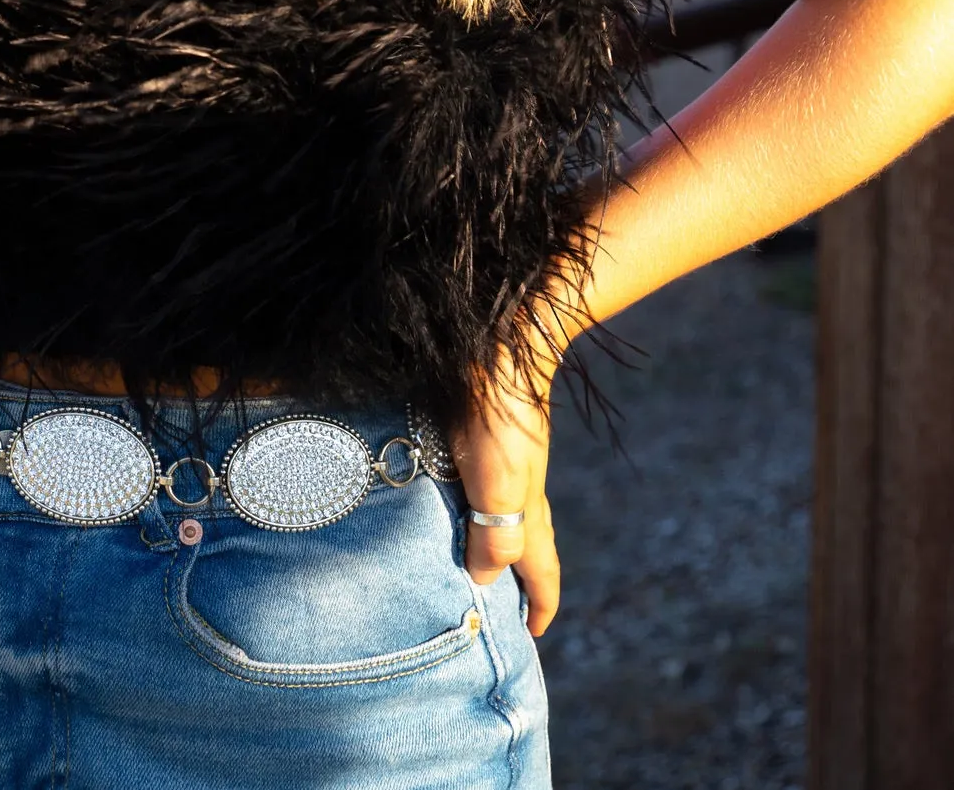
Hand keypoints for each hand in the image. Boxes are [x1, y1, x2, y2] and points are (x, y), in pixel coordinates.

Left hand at [450, 339, 561, 636]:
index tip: (533, 636)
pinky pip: (478, 487)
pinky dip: (468, 508)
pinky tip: (444, 500)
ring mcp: (504, 462)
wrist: (501, 348)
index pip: (541, 571)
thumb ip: (495, 538)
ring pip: (498, 515)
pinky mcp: (481, 437)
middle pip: (522, 546)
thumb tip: (484, 581)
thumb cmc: (498, 423)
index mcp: (529, 512)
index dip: (539, 605)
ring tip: (462, 561)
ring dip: (487, 543)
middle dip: (515, 581)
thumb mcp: (498, 488)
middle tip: (497, 609)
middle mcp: (521, 490)